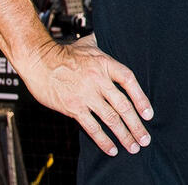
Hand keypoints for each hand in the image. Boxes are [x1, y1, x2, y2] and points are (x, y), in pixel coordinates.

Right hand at [17, 35, 151, 155]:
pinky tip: (112, 149)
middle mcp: (99, 80)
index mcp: (105, 64)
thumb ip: (101, 45)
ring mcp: (87, 95)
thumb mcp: (88, 44)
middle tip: (145, 139)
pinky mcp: (74, 107)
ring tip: (133, 146)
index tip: (148, 114)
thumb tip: (109, 37)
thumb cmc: (63, 53)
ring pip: (111, 119)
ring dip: (124, 135)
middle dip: (136, 125)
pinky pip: (92, 127)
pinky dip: (103, 140)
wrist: (39, 61)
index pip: (129, 81)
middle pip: (124, 105)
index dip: (141, 98)